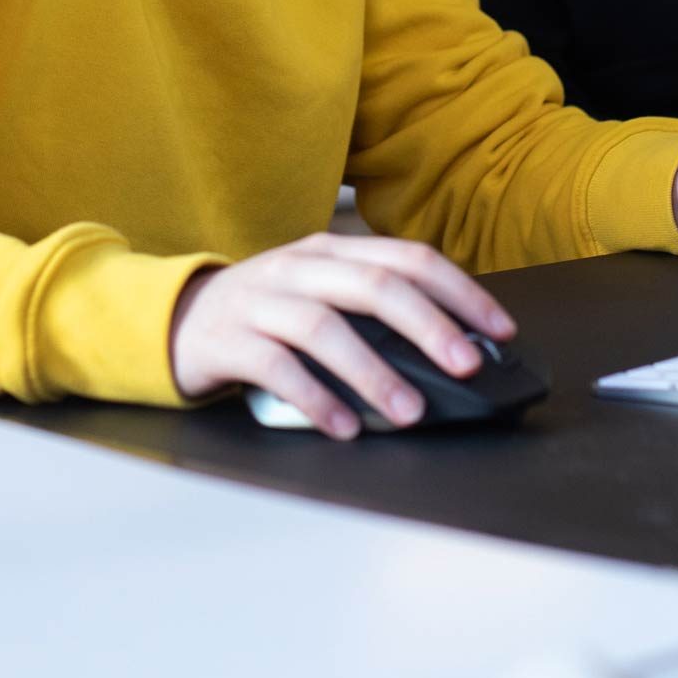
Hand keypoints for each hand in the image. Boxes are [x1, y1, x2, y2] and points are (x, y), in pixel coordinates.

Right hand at [166, 232, 516, 440]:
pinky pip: (276, 368)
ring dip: (373, 371)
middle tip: (466, 365)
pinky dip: (315, 398)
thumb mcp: (321, 295)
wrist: (177, 319)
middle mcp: (299, 268)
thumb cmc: (267, 313)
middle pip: (373, 286)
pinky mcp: (228, 340)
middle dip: (427, 326)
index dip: (459, 292)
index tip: (501, 329)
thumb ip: (372, 312)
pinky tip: (343, 426)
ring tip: (409, 410)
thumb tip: (451, 350)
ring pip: (324, 327)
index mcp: (332, 250)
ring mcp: (261, 301)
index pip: (407, 258)